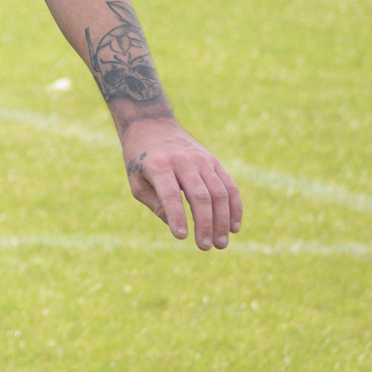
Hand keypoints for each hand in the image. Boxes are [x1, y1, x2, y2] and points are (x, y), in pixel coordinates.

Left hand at [121, 120, 241, 248]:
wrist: (152, 125)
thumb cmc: (140, 159)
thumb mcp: (137, 181)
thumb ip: (155, 204)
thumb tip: (176, 226)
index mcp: (159, 165)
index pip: (171, 194)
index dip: (177, 216)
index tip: (181, 237)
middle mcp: (183, 161)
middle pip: (200, 195)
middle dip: (205, 224)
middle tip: (205, 246)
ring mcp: (202, 159)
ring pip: (219, 192)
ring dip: (223, 220)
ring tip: (220, 244)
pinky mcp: (214, 161)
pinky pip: (229, 186)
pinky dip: (234, 207)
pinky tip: (234, 227)